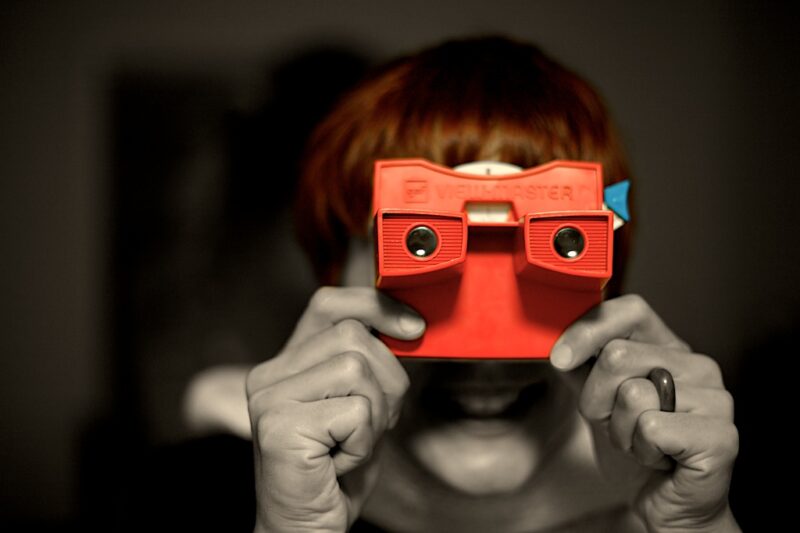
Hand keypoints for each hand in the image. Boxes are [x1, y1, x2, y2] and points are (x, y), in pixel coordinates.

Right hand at [247, 287, 424, 532]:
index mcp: (287, 363)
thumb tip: (410, 324)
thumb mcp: (361, 405)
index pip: (329, 304)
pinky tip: (339, 463)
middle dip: (386, 381)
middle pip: (353, 336)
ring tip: (350, 445)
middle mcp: (269, 374)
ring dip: (375, 416)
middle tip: (371, 425)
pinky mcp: (278, 426)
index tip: (414, 327)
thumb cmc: (337, 471)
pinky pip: (355, 411)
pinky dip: (363, 443)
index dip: (375, 305)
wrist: (307, 529)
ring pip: (357, 369)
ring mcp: (269, 398)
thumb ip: (370, 364)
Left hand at [550, 294, 739, 532]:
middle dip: (598, 400)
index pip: (631, 309)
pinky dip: (641, 450)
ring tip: (641, 443)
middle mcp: (699, 365)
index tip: (560, 358)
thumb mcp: (598, 399)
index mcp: (671, 348)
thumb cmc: (637, 448)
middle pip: (617, 355)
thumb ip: (580, 365)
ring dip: (620, 430)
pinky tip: (658, 458)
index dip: (588, 329)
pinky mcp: (721, 436)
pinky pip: (651, 427)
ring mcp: (717, 398)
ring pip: (631, 394)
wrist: (668, 504)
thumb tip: (554, 340)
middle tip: (618, 424)